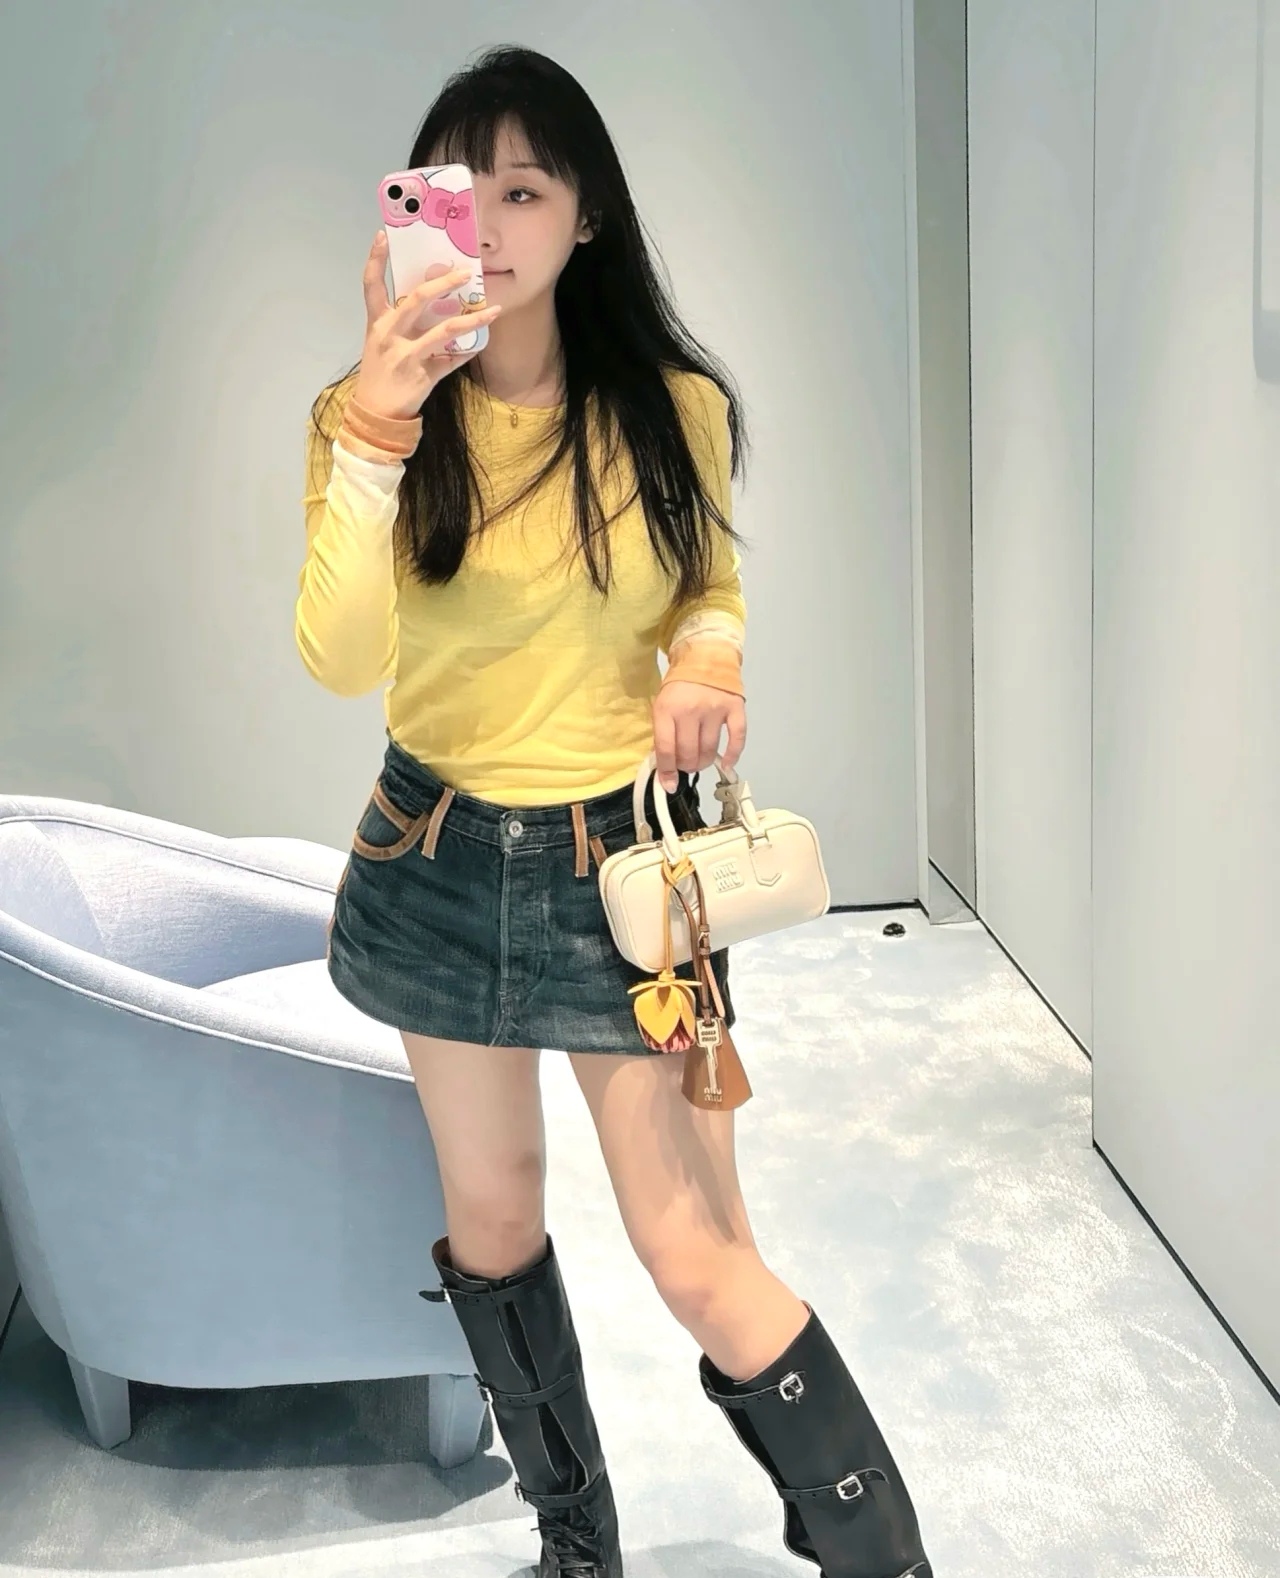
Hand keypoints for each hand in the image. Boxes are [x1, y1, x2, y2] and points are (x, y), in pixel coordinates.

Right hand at [351, 233, 502, 420]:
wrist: (376, 413)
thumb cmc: (381, 372)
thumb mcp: (381, 342)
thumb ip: (401, 321)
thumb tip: (434, 298)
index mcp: (377, 323)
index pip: (371, 285)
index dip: (376, 259)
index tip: (383, 235)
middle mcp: (389, 335)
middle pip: (417, 300)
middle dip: (443, 283)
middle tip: (465, 272)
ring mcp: (406, 356)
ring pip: (444, 331)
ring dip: (472, 319)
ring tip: (492, 309)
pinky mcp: (423, 376)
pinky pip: (452, 360)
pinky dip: (467, 352)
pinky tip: (480, 342)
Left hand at [651, 681, 746, 792]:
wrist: (704, 657)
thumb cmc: (679, 686)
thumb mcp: (662, 706)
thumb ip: (662, 734)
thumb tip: (665, 768)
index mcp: (667, 709)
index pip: (666, 748)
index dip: (667, 771)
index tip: (669, 785)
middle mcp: (691, 710)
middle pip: (689, 753)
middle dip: (686, 766)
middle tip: (687, 764)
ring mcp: (715, 709)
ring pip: (709, 749)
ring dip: (704, 762)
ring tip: (700, 761)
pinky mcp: (735, 708)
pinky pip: (737, 737)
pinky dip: (733, 755)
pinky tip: (727, 764)